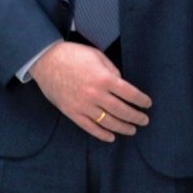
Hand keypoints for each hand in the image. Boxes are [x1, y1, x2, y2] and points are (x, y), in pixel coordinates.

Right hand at [29, 41, 151, 142]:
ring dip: (123, 127)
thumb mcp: (97, 56)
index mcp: (104, 79)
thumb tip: (122, 84)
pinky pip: (89, 127)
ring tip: (132, 129)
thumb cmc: (72, 55)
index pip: (130, 94)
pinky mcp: (72, 112)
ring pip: (108, 122)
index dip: (141, 100)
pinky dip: (102, 134)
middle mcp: (96, 95)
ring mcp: (83, 106)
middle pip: (122, 111)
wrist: (45, 60)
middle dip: (136, 117)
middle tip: (144, 120)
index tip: (147, 104)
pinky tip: (111, 137)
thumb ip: (112, 71)